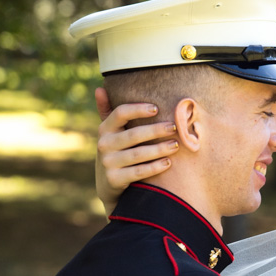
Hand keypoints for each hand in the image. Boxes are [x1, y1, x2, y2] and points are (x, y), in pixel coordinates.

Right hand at [95, 88, 179, 213]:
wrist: (108, 187)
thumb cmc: (116, 153)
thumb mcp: (109, 134)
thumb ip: (108, 112)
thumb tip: (99, 89)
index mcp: (104, 129)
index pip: (120, 113)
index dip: (138, 110)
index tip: (156, 109)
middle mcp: (104, 145)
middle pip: (133, 134)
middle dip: (156, 130)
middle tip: (174, 127)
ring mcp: (108, 163)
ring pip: (138, 154)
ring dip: (159, 149)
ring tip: (176, 145)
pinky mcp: (114, 180)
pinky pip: (138, 172)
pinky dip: (154, 167)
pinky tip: (168, 162)